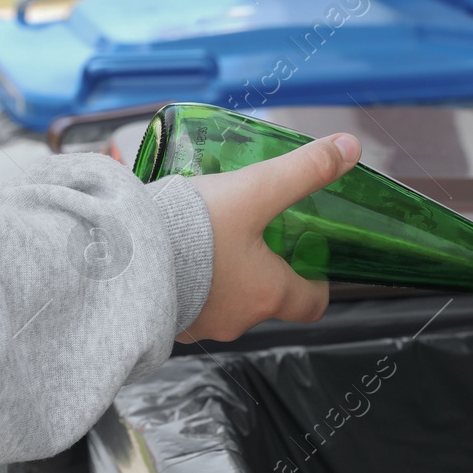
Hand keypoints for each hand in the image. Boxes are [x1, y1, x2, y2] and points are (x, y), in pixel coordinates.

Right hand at [176, 133, 361, 343]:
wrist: (123, 256)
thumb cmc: (192, 230)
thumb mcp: (255, 190)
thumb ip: (303, 170)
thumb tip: (348, 148)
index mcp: (268, 295)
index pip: (312, 303)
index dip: (316, 280)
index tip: (309, 258)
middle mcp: (237, 319)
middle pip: (267, 298)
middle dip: (265, 267)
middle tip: (256, 232)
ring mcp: (200, 324)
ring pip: (227, 299)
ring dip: (225, 272)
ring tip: (211, 234)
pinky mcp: (168, 318)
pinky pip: (190, 300)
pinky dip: (192, 278)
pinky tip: (178, 250)